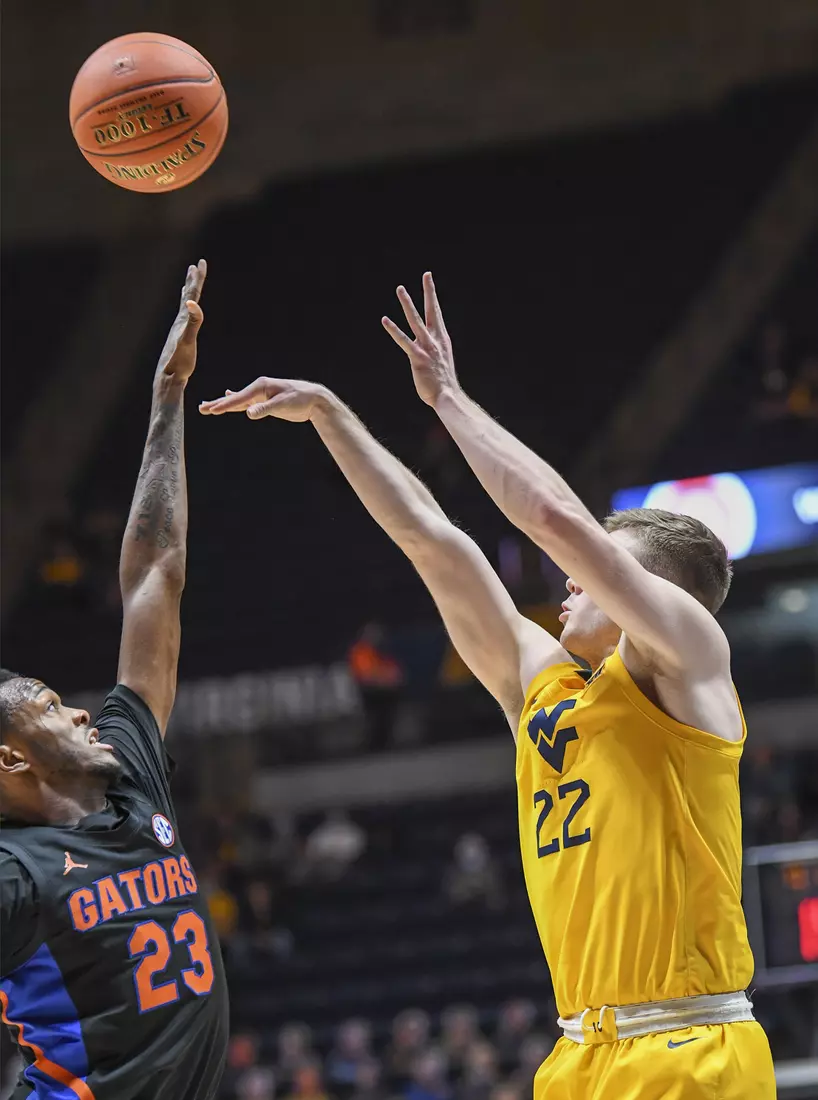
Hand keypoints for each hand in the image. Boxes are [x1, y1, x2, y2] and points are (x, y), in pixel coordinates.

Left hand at [158, 259, 206, 383]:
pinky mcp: (180, 339)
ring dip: (188, 292)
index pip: (192, 294)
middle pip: (187, 296)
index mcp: (183, 319)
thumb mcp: (188, 341)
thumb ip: (192, 322)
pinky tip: (186, 311)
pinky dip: (186, 309)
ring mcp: (179, 330)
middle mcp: (179, 321)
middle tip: (196, 265)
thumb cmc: (180, 362)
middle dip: (193, 280)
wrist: (168, 378)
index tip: (200, 262)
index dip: (197, 279)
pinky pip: (185, 318)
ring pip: (184, 306)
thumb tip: (191, 303)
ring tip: (188, 283)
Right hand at [198, 377, 326, 421]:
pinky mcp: (264, 402)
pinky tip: (228, 398)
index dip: (225, 405)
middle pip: (234, 398)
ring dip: (223, 404)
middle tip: (201, 408)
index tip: (212, 410)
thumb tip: (249, 414)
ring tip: (207, 407)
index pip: (239, 398)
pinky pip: (246, 403)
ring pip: (238, 402)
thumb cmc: (300, 399)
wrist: (313, 399)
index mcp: (260, 386)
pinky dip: (236, 402)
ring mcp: (260, 396)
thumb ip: (265, 409)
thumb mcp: (283, 404)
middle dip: (217, 404)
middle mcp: (258, 389)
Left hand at [382, 272, 457, 406]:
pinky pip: (404, 340)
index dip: (433, 296)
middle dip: (429, 292)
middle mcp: (436, 340)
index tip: (429, 280)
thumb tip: (430, 355)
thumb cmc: (443, 385)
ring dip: (408, 303)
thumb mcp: (441, 365)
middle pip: (432, 310)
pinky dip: (394, 330)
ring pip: (416, 320)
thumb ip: (434, 355)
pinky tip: (385, 320)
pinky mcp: (417, 357)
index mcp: (442, 340)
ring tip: (401, 288)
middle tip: (426, 274)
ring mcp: (427, 347)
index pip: (437, 314)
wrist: (448, 397)